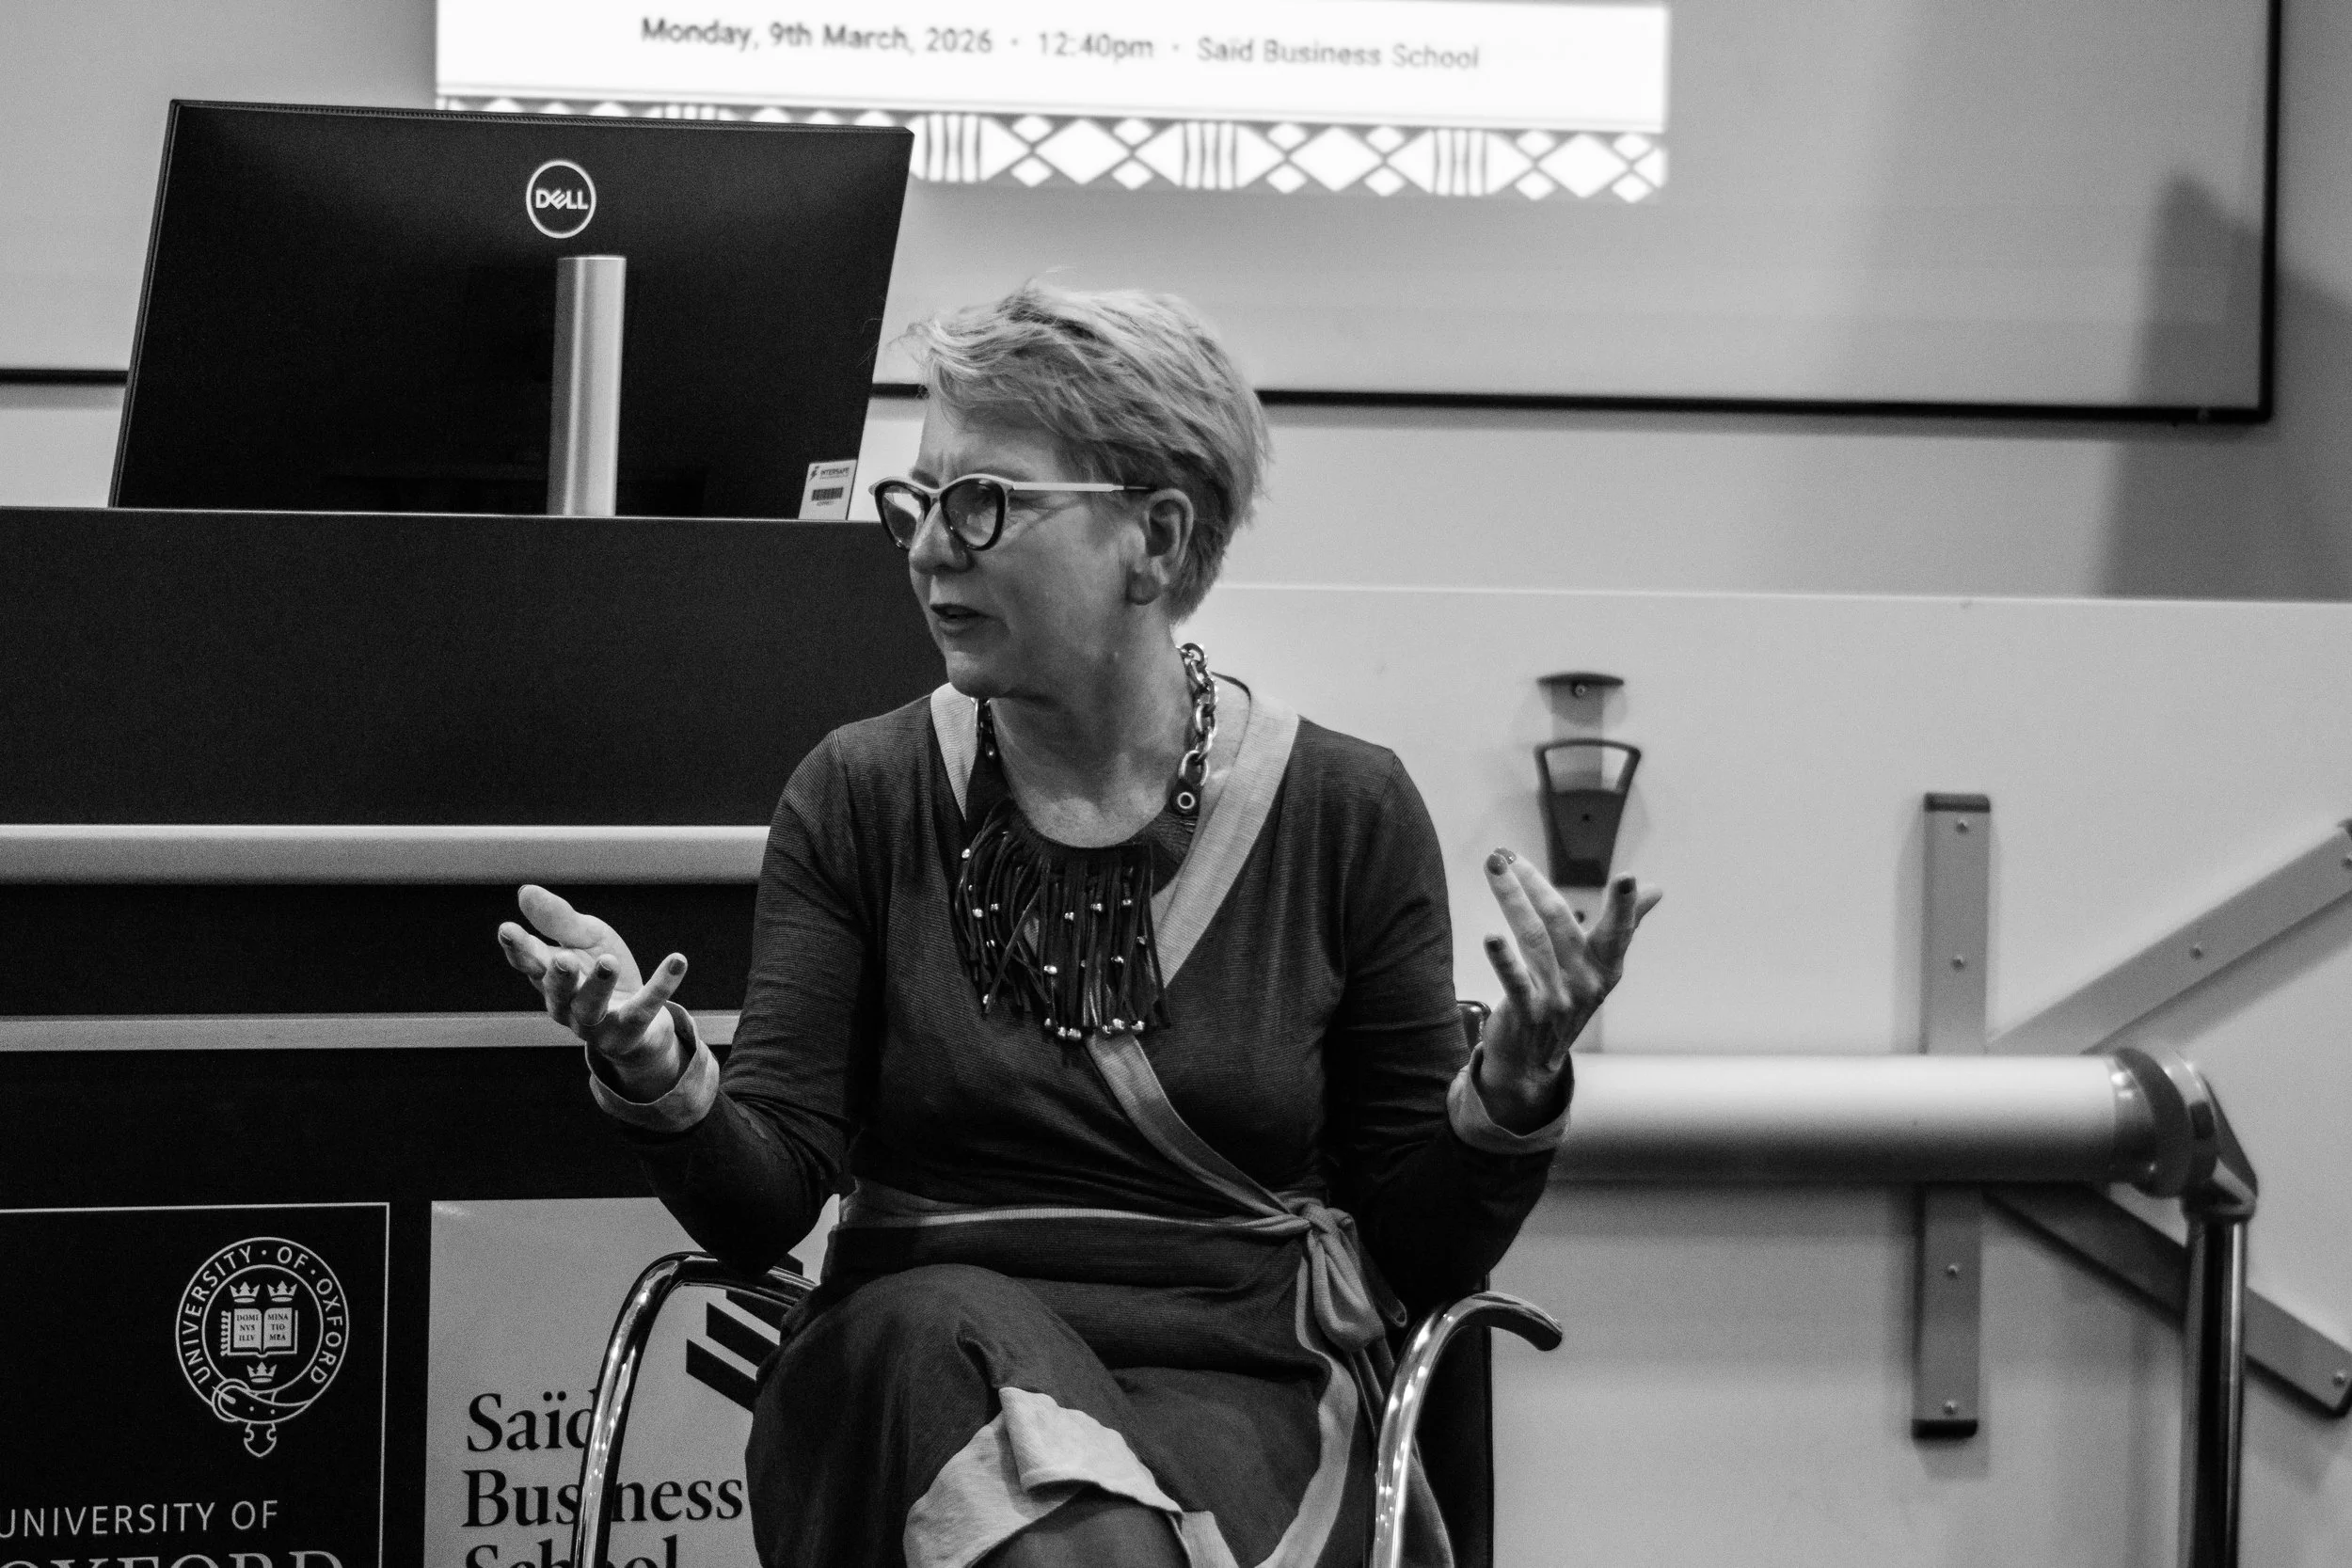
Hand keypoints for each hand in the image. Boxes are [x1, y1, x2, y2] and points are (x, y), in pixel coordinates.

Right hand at [496, 884, 689, 1098]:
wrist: (640, 1022)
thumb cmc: (602, 974)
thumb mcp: (585, 940)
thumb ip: (558, 920)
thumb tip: (525, 891)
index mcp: (551, 978)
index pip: (529, 963)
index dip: (517, 948)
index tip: (507, 929)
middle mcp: (566, 1005)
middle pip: (556, 992)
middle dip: (558, 976)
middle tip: (562, 958)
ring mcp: (597, 1023)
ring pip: (592, 1007)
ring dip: (599, 985)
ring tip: (608, 962)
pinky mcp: (630, 1030)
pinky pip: (645, 1008)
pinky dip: (662, 985)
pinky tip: (677, 960)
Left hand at [1476, 852, 1662, 1131]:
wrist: (1534, 1061)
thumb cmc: (1568, 1001)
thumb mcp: (1601, 967)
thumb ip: (1625, 925)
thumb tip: (1657, 890)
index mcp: (1607, 965)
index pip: (1617, 930)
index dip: (1625, 905)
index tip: (1629, 878)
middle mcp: (1587, 981)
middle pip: (1558, 921)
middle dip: (1533, 883)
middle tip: (1506, 855)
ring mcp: (1559, 999)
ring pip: (1533, 939)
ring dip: (1511, 900)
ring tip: (1495, 870)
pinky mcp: (1530, 1013)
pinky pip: (1516, 981)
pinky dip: (1503, 959)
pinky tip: (1491, 937)